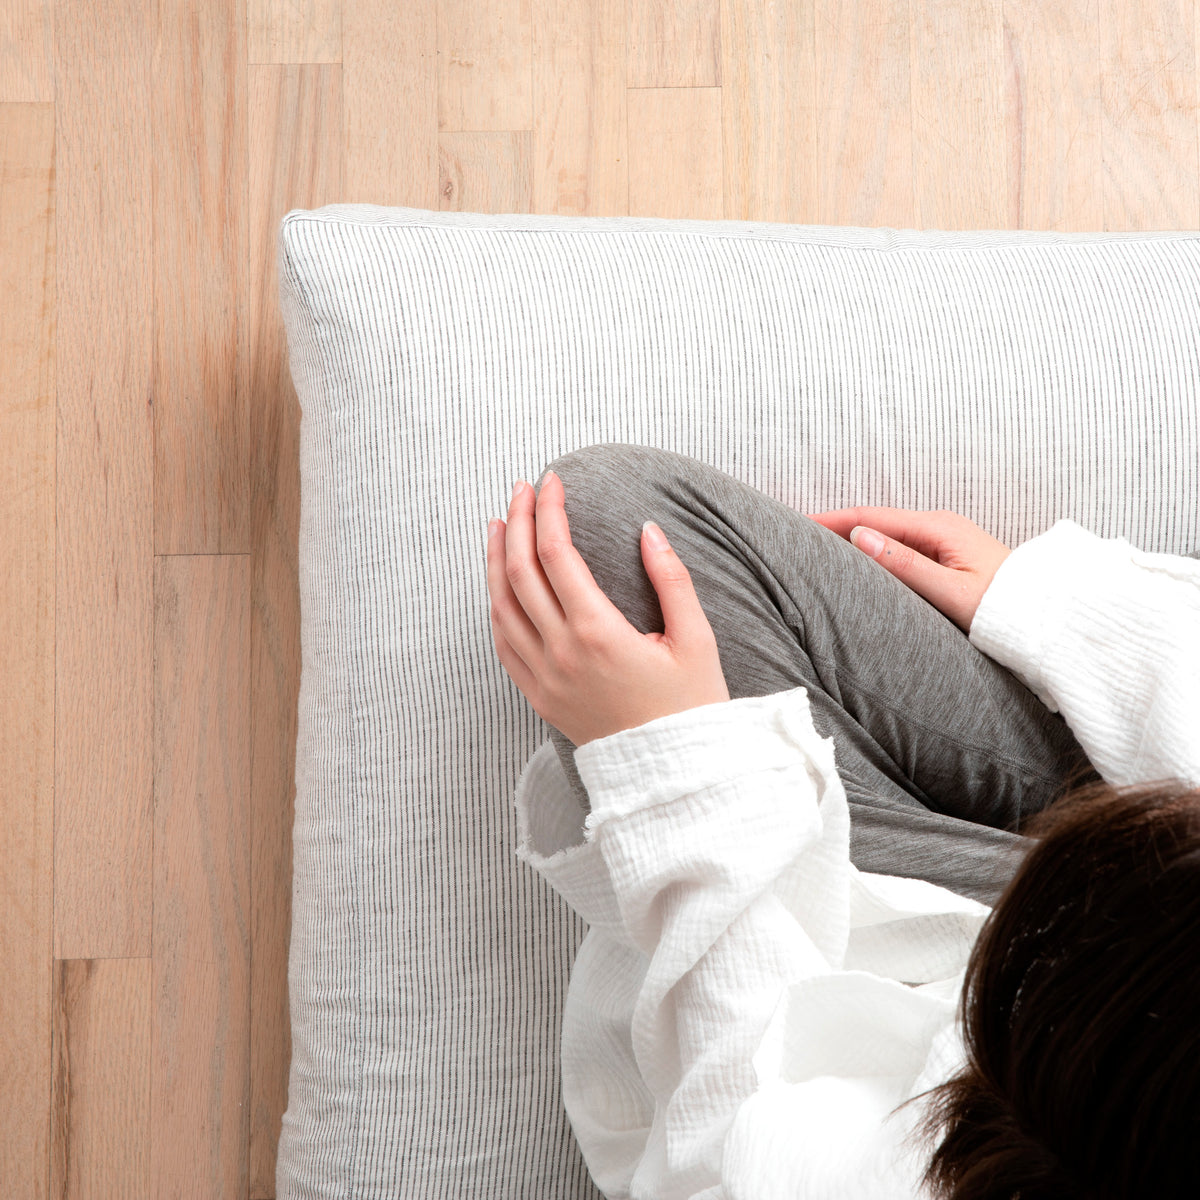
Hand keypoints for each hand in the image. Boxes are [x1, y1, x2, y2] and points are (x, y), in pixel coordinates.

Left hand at [486, 471, 730, 746]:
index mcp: (598, 633)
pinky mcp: (540, 698)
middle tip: (523, 489)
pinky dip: (496, 607)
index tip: (553, 481)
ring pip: (502, 607)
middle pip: (521, 573)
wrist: (675, 775)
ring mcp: (544, 678)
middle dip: (519, 522)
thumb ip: (672, 580)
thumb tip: (648, 530)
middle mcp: (561, 653)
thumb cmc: (691, 707)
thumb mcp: (697, 640)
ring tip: (500, 525)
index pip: (557, 554)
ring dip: (496, 561)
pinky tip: (499, 586)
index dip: (550, 511)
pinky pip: (504, 644)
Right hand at [807, 506, 1012, 634]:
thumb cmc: (1006, 610)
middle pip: (874, 522)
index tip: (796, 523)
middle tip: (796, 535)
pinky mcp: (948, 557)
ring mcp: (944, 541)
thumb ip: (905, 566)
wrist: (1051, 619)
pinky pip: (900, 549)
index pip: (870, 517)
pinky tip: (856, 564)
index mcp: (938, 528)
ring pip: (886, 536)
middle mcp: (939, 527)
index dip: (830, 520)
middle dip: (835, 526)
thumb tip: (859, 537)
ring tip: (816, 548)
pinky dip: (873, 553)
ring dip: (852, 540)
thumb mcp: (951, 592)